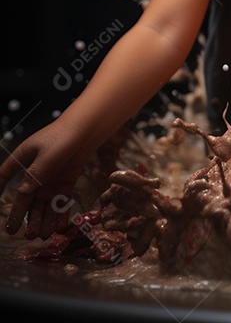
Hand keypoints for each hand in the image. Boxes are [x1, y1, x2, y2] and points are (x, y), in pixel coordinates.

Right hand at [0, 120, 89, 238]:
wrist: (86, 132)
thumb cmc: (62, 137)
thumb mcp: (45, 155)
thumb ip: (35, 175)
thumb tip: (21, 194)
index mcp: (22, 162)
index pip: (5, 178)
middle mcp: (34, 175)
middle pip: (27, 200)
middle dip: (25, 218)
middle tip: (25, 235)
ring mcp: (49, 180)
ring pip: (43, 204)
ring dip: (43, 220)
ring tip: (42, 236)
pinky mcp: (64, 184)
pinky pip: (60, 202)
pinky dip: (60, 214)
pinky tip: (58, 228)